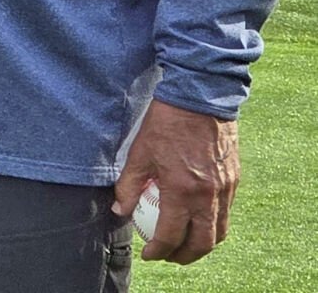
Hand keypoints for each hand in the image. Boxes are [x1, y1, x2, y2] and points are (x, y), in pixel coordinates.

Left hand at [113, 99, 239, 263]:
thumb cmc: (165, 123)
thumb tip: (119, 212)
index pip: (171, 235)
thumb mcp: (138, 153)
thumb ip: (128, 186)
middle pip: (202, 243)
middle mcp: (208, 195)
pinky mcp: (234, 180)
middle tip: (168, 256)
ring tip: (184, 244)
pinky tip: (197, 219)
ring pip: (219, 231)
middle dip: (184, 256)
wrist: (200, 98)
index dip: (158, 251)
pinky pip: (226, 213)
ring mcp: (225, 189)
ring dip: (202, 244)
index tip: (148, 255)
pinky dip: (213, 224)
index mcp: (182, 190)